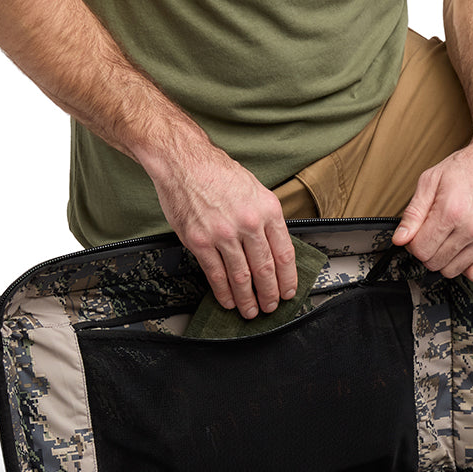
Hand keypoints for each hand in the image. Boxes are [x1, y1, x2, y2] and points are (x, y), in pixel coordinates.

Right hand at [151, 144, 295, 317]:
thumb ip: (266, 220)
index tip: (288, 292)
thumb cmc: (218, 173)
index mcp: (267, 211)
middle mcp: (248, 223)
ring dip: (248, 299)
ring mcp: (223, 234)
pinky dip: (224, 293)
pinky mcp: (200, 241)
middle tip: (271, 307)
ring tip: (251, 311)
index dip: (288, 279)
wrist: (183, 160)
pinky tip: (229, 301)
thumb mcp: (255, 191)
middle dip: (270, 294)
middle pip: (265, 270)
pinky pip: (216, 275)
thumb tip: (274, 250)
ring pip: (241, 277)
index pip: (284, 254)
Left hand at [392, 137, 472, 281]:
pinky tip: (463, 250)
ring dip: (445, 259)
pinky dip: (466, 267)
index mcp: (451, 211)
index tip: (418, 234)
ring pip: (453, 271)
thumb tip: (400, 240)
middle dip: (427, 251)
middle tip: (433, 234)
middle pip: (435, 263)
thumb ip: (413, 213)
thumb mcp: (430, 181)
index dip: (413, 244)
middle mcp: (472, 228)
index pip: (421, 250)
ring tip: (448, 239)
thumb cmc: (467, 167)